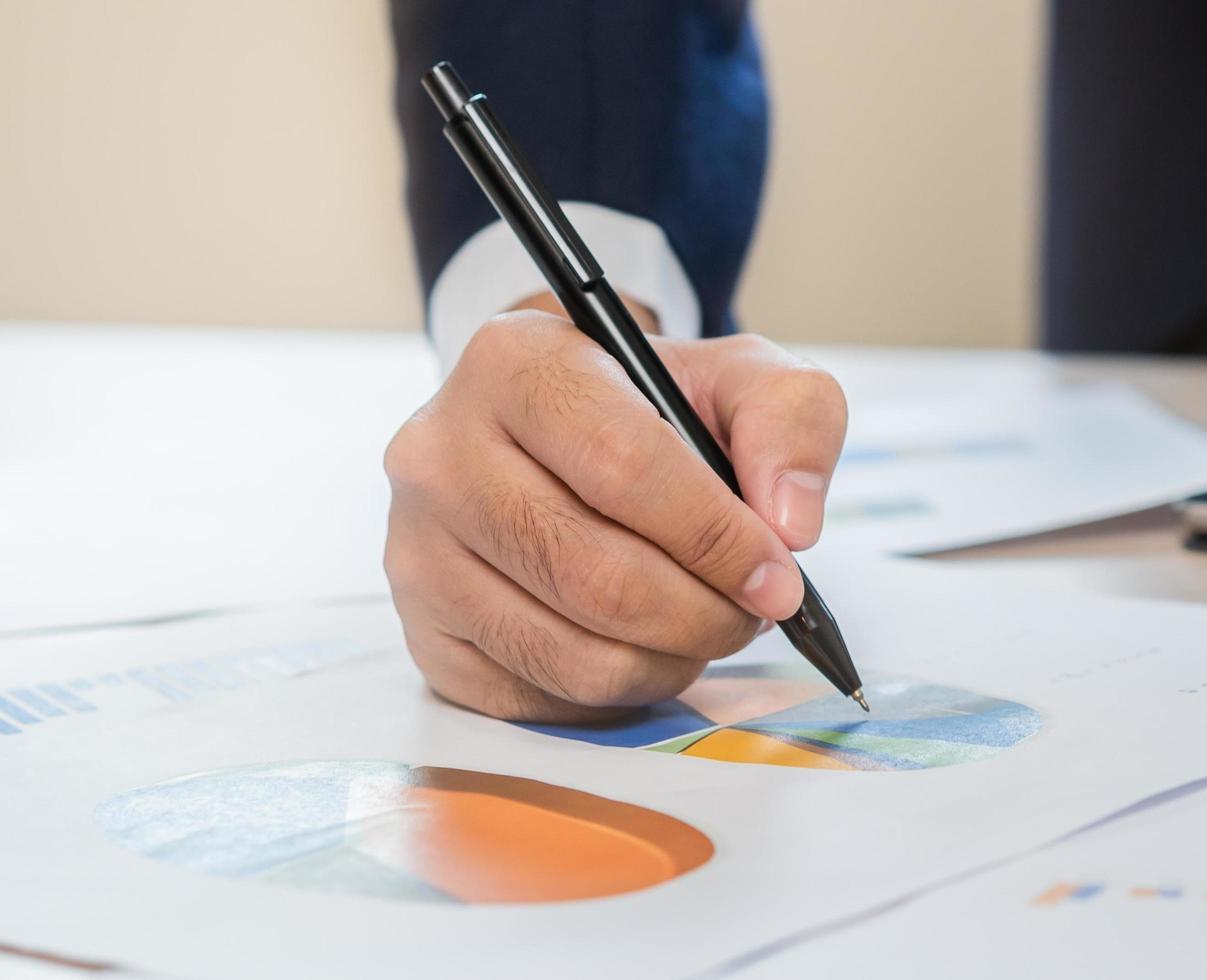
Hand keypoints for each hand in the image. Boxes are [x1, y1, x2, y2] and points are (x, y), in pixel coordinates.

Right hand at [383, 302, 845, 721]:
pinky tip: (647, 644)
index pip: (623, 466)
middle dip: (704, 613)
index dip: (716, 536)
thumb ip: (790, 421)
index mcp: (514, 364)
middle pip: (596, 575)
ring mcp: (416, 550)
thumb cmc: (653, 407)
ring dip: (671, 657)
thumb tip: (790, 523)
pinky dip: (619, 689)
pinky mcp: (423, 632)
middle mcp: (439, 454)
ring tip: (708, 625)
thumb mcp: (738, 377)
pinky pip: (540, 695)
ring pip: (571, 651)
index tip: (779, 577)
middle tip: (755, 613)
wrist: (560, 432)